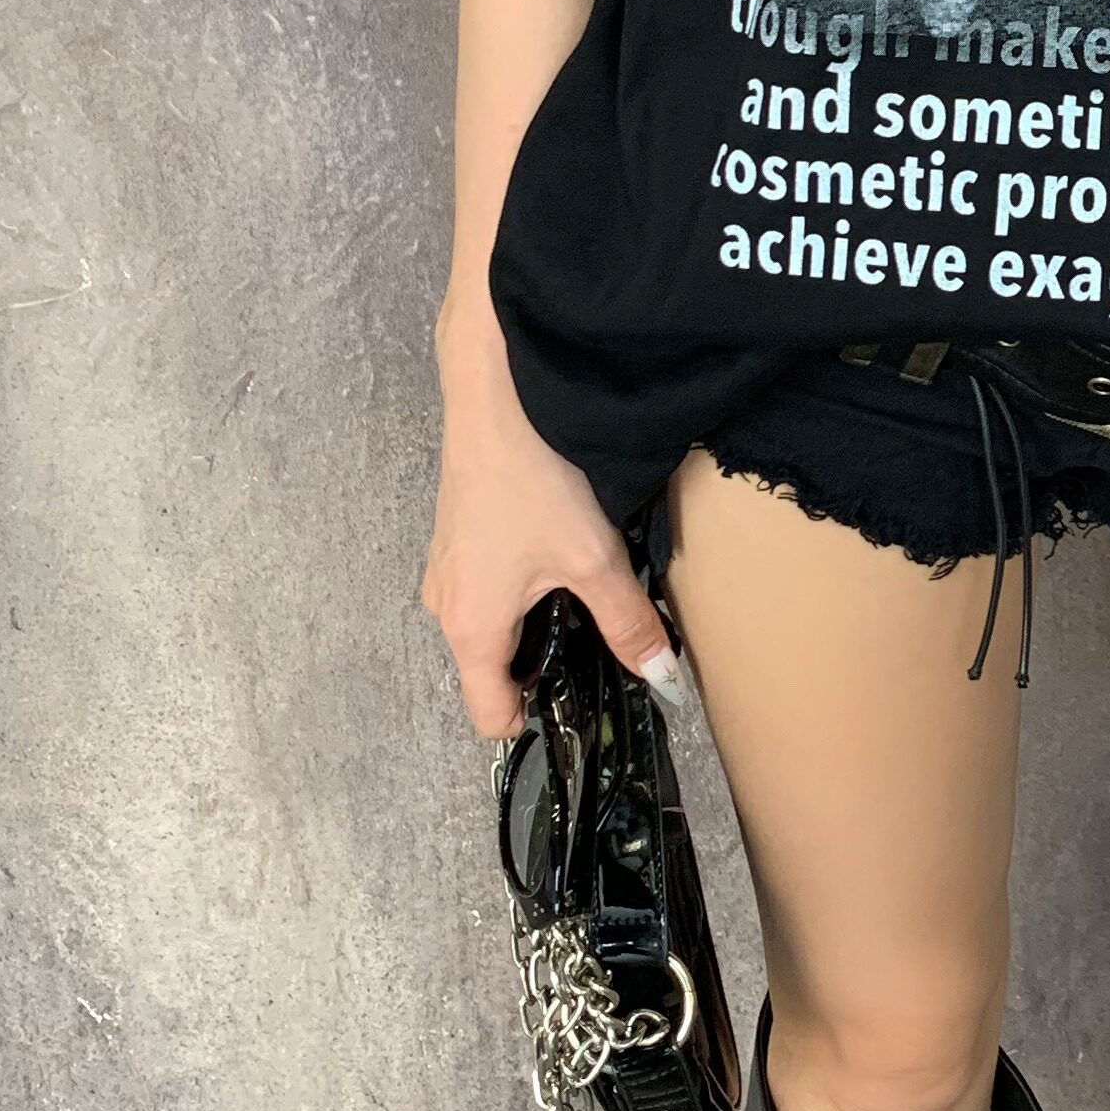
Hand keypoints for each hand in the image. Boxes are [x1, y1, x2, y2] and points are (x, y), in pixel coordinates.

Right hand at [425, 300, 673, 737]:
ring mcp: (448, 568)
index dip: (540, 718)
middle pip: (494, 670)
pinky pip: (490, 588)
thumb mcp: (593, 560)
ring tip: (588, 592)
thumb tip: (662, 676)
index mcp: (470, 629)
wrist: (496, 392)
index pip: (491, 714)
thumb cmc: (535, 479)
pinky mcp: (459, 535)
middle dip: (547, 666)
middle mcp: (447, 607)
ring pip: (494, 625)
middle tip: (603, 640)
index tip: (589, 699)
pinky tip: (563, 554)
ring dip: (538, 622)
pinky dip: (526, 588)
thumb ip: (627, 625)